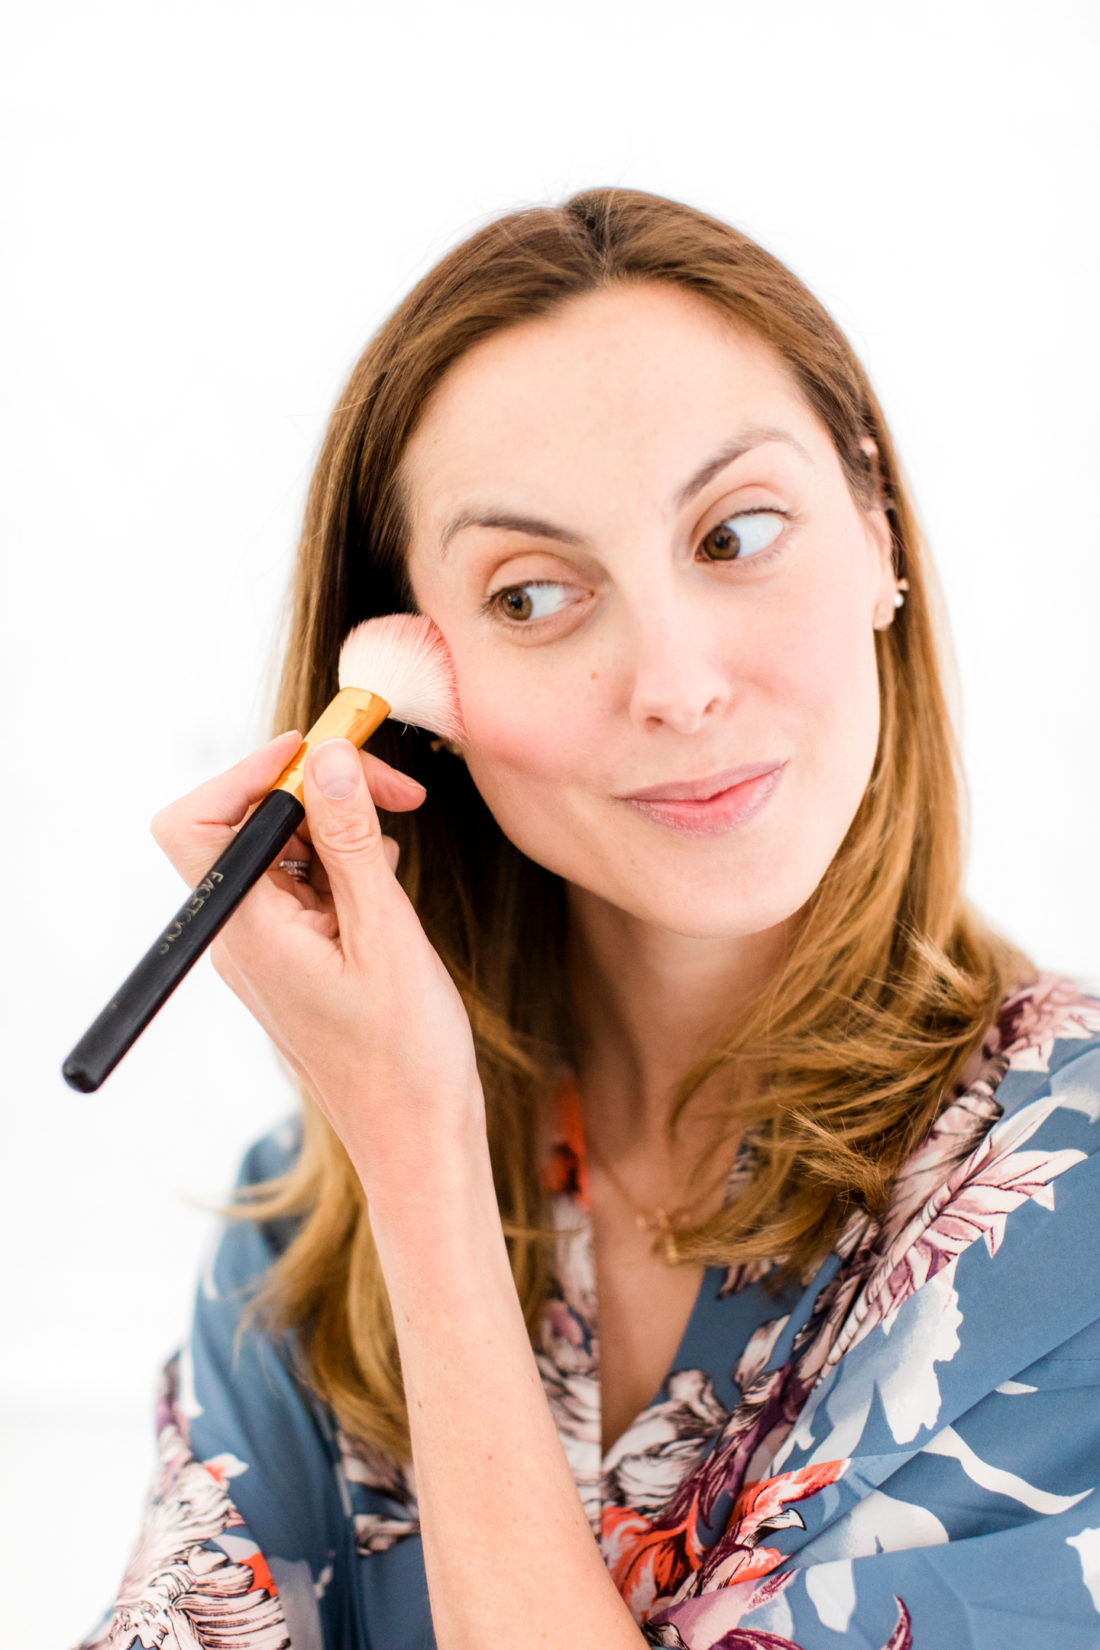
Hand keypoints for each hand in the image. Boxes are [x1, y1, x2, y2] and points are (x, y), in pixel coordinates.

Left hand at [150, 729, 483, 1191]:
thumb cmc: (406, 1057)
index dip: (251, 773)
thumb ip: (353, 842)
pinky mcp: (298, 960)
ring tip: (398, 856)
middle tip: (394, 791)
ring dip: (341, 832)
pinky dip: (349, 869)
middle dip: (316, 791)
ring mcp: (269, 950)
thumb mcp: (387, 936)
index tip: (323, 754)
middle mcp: (245, 936)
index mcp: (250, 931)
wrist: (419, 1140)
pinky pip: (308, 887)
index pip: (198, 823)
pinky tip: (390, 894)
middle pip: (248, 825)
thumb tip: (327, 759)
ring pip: (285, 852)